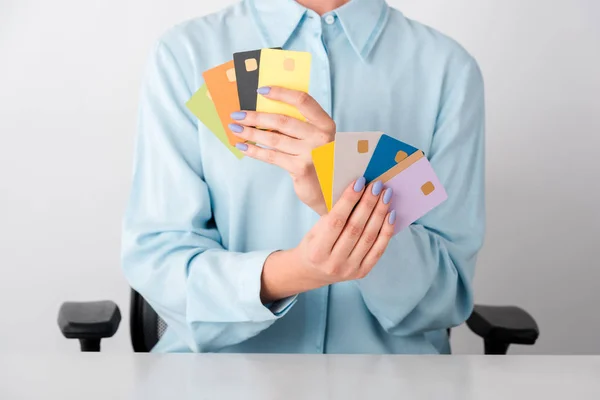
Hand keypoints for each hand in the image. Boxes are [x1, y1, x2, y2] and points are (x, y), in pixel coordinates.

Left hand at [228, 87, 335, 215]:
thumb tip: (263, 112)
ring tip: (235, 129)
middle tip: (237, 115)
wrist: (329, 191)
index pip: (302, 101)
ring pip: (274, 139)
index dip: (281, 93)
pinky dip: (255, 151)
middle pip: (282, 121)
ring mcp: (311, 153)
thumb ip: (298, 126)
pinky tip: (243, 146)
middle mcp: (321, 137)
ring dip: (251, 133)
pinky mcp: (300, 168)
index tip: (260, 91)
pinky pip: (272, 156)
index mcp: (325, 124)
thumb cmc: (317, 161)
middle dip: (256, 116)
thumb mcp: (314, 139)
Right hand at [294, 178, 395, 283]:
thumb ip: (333, 216)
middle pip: (355, 228)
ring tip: (386, 195)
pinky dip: (386, 231)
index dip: (349, 200)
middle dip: (368, 203)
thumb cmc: (314, 245)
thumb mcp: (315, 231)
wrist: (313, 272)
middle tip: (377, 185)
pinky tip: (390, 214)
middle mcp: (334, 262)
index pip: (336, 220)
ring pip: (369, 237)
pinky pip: (378, 249)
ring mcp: (350, 269)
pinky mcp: (362, 272)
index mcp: (317, 250)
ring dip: (380, 213)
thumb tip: (357, 192)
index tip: (359, 182)